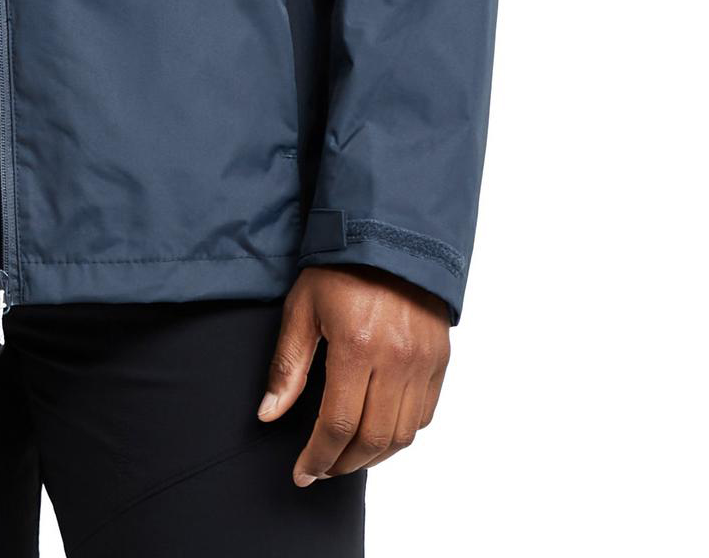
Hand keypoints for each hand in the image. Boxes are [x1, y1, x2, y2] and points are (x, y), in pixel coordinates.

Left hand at [257, 264, 449, 484]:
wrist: (391, 235)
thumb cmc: (341, 266)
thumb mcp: (303, 307)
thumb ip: (287, 365)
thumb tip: (269, 413)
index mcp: (357, 346)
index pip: (338, 425)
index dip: (317, 457)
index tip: (302, 472)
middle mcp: (396, 360)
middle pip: (372, 440)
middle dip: (342, 464)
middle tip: (320, 469)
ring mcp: (423, 362)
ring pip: (402, 436)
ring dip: (372, 457)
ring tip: (346, 457)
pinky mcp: (439, 360)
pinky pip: (423, 415)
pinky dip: (401, 434)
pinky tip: (378, 433)